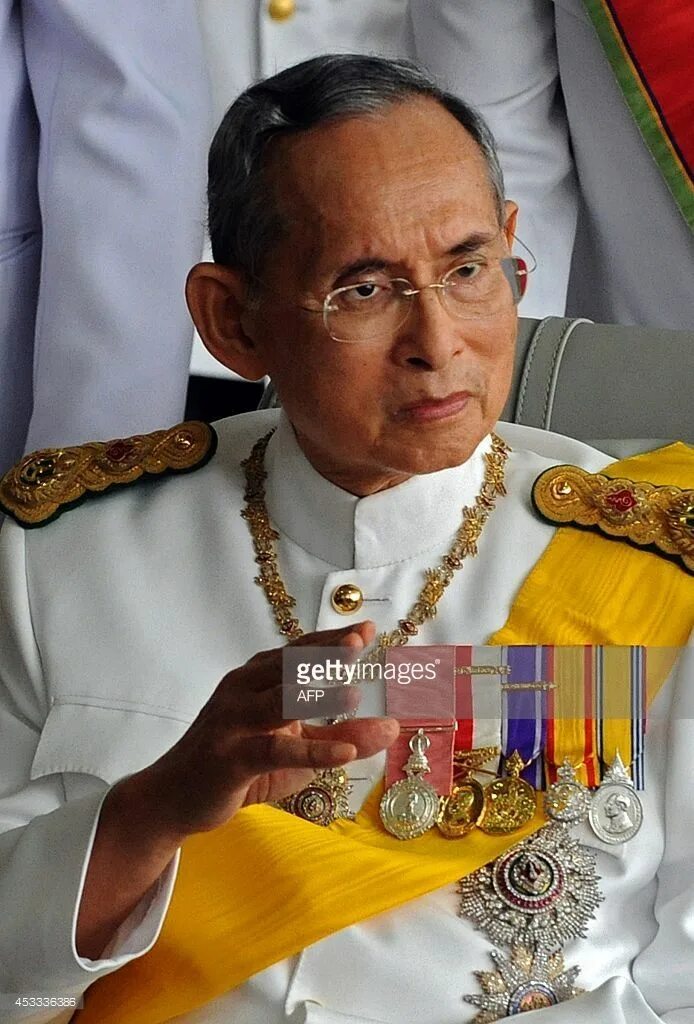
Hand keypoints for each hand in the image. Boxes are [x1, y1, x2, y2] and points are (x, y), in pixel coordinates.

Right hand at [131, 621, 397, 839]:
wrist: (174, 798)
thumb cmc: (239, 766)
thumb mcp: (298, 751)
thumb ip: (342, 736)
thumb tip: (393, 727)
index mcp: (257, 679)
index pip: (299, 650)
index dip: (332, 639)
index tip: (368, 630)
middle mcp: (242, 690)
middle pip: (288, 664)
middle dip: (324, 652)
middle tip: (358, 642)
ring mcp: (232, 722)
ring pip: (278, 701)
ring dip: (317, 696)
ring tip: (355, 694)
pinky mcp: (229, 758)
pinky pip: (273, 750)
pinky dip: (310, 752)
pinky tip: (343, 754)